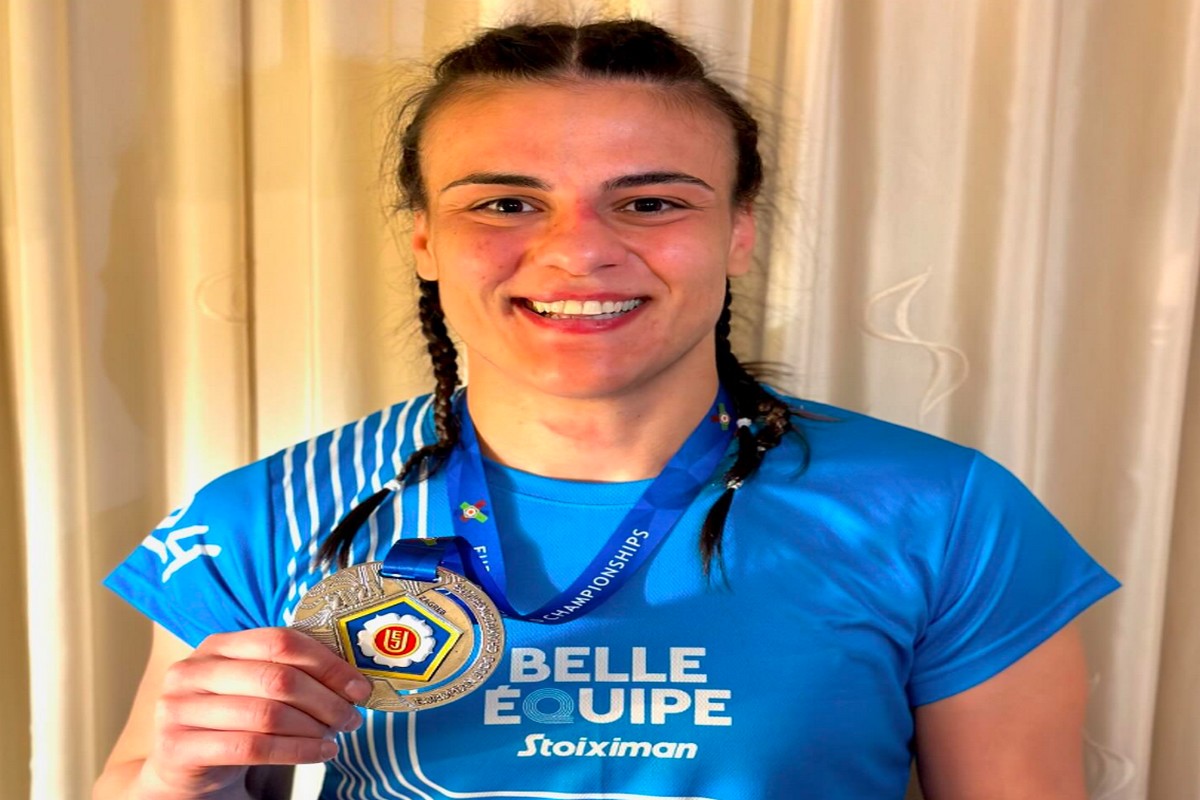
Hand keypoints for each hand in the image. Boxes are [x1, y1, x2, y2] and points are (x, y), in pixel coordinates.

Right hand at [139, 627, 371, 796]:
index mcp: (218, 645)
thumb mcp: (256, 688)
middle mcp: (192, 671)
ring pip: (267, 715)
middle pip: (277, 678)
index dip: (327, 663)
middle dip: (325, 699)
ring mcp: (179, 708)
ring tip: (337, 737)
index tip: (359, 686)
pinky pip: (251, 747)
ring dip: (313, 728)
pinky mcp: (178, 747)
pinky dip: (296, 751)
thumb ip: (291, 672)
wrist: (185, 768)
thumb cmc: (232, 721)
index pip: (281, 641)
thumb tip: (354, 680)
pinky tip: (321, 753)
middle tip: (352, 717)